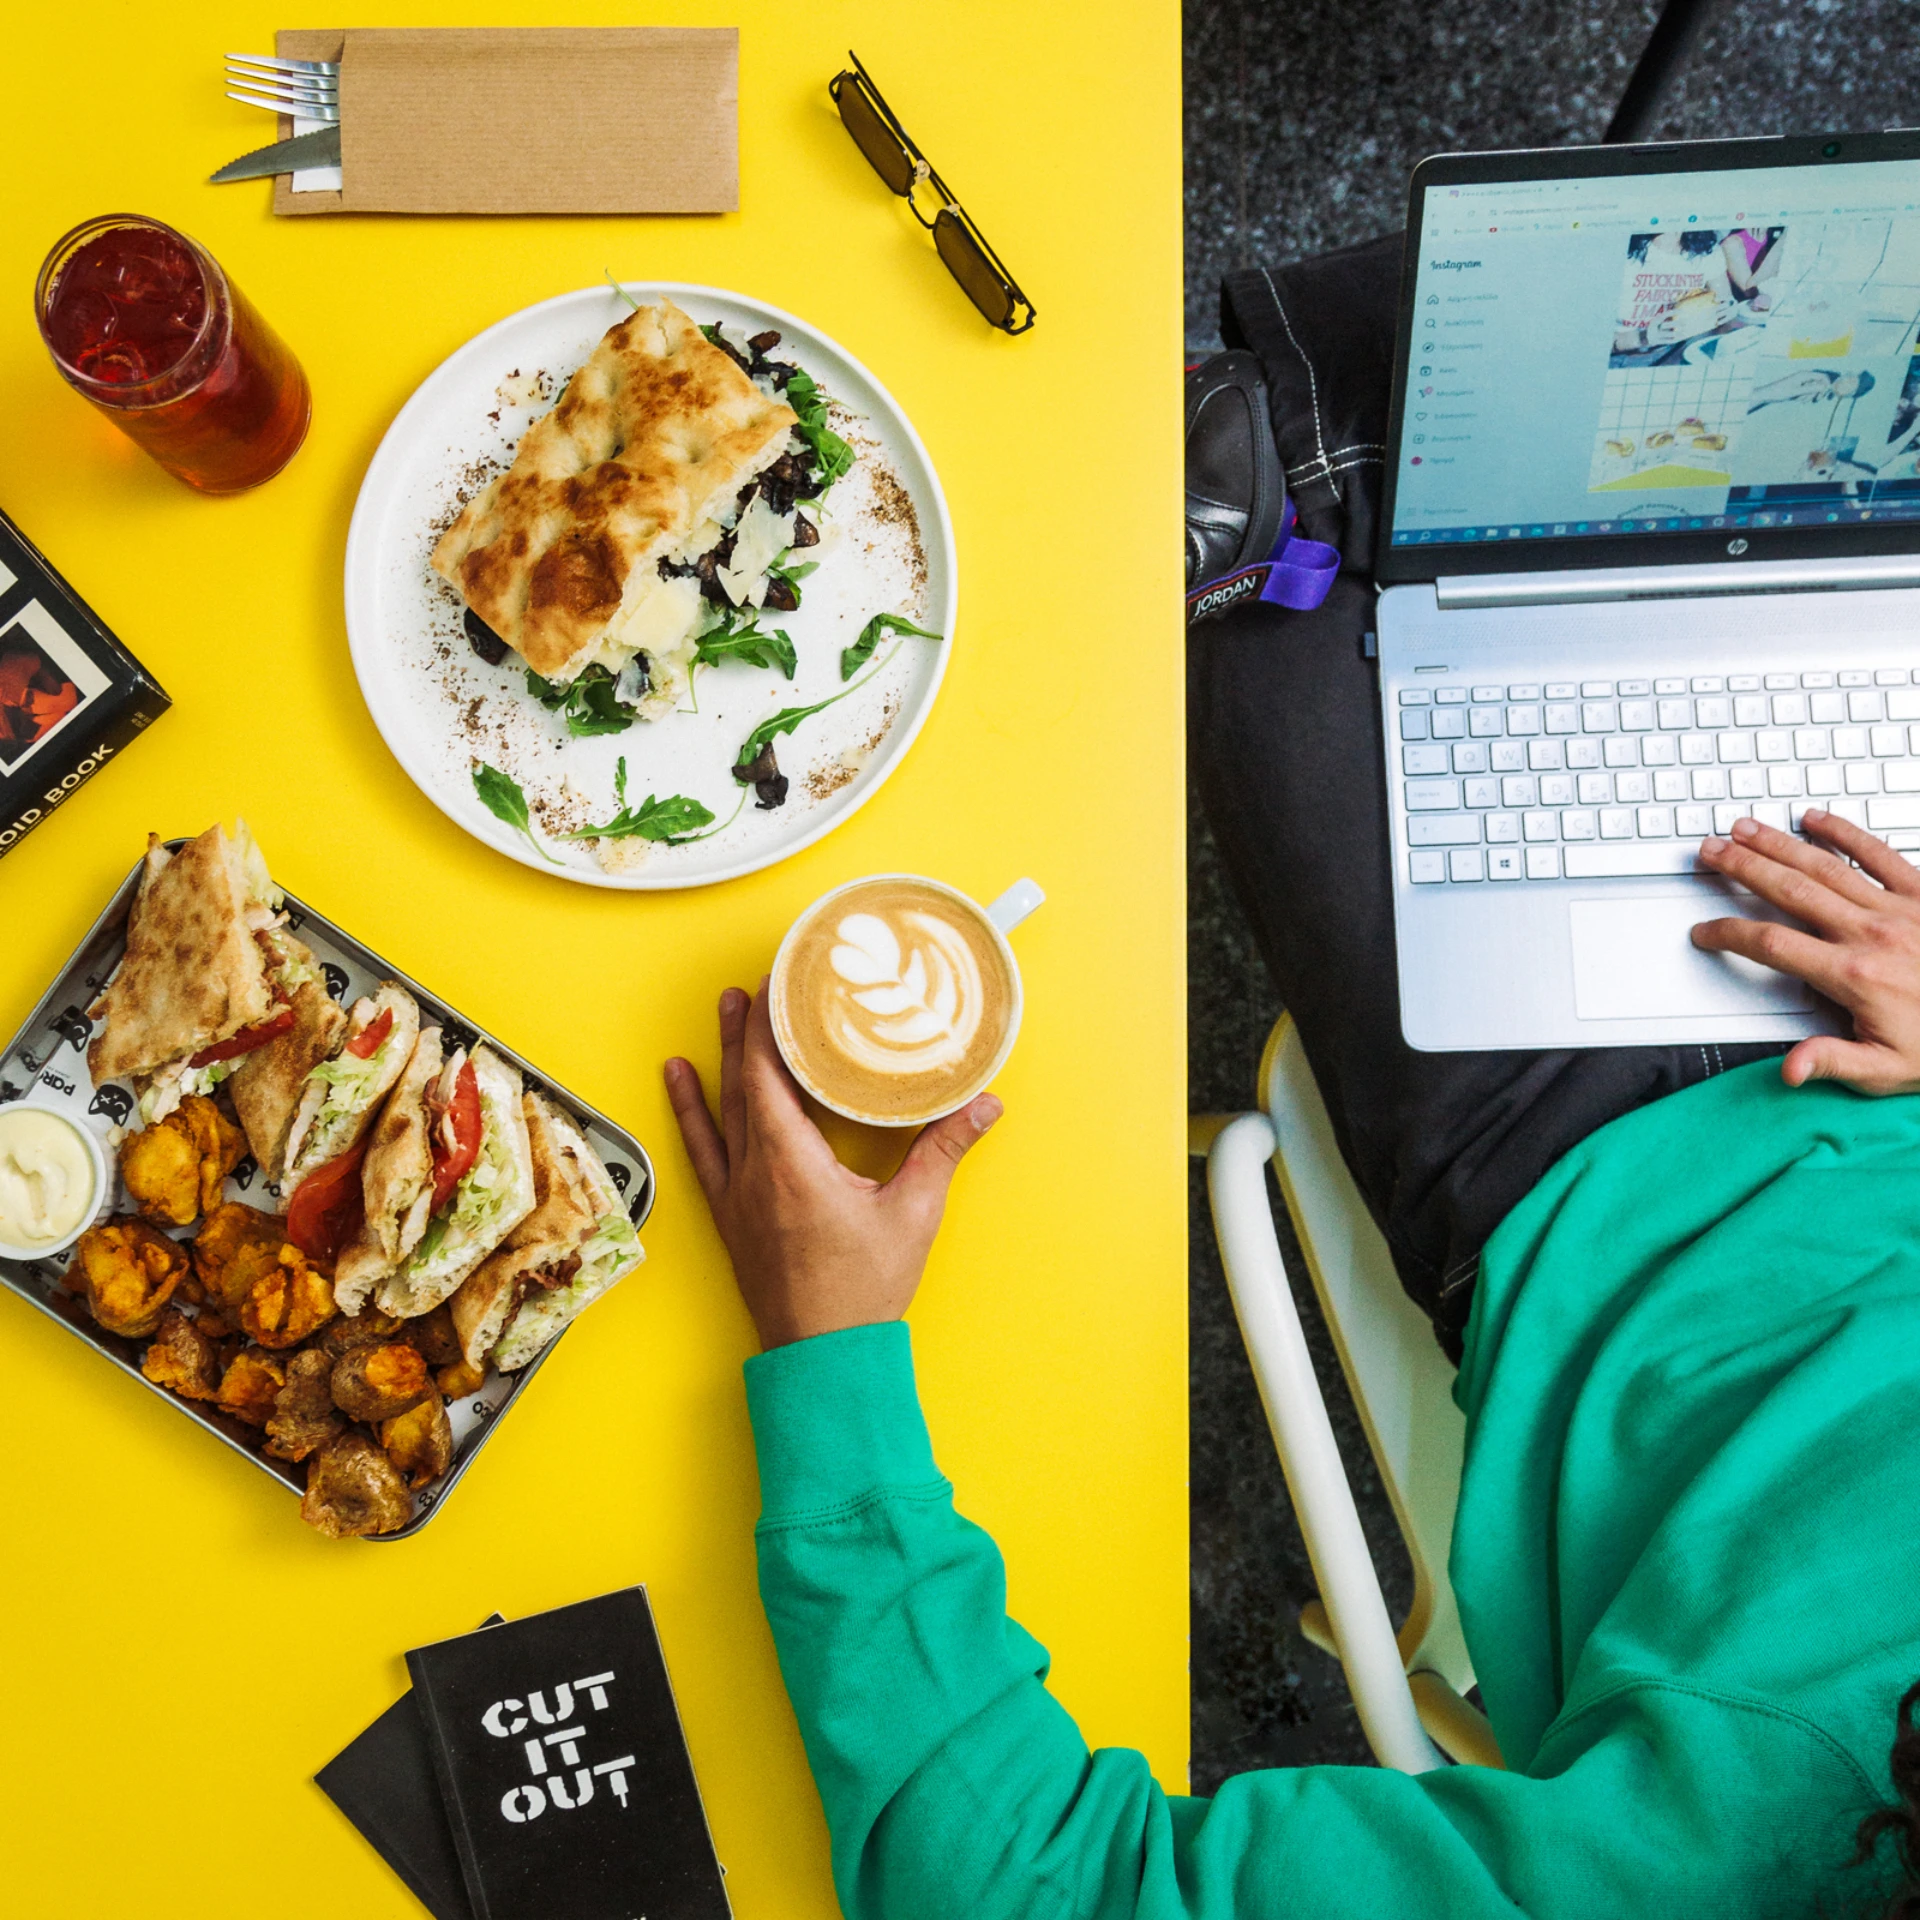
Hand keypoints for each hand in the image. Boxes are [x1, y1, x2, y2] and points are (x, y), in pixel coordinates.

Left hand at [664, 984, 1001, 1349]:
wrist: (822, 1357)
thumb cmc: (862, 1294)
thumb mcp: (913, 1214)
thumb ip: (944, 1150)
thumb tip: (984, 1104)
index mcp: (791, 1164)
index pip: (769, 1075)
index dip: (769, 1026)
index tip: (777, 985)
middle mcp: (754, 1173)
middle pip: (743, 1083)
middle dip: (747, 1029)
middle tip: (752, 985)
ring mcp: (736, 1196)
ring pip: (721, 1110)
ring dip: (720, 1057)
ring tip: (722, 1011)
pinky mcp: (732, 1216)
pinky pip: (704, 1150)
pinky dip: (690, 1111)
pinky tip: (679, 1082)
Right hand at [1693, 808, 1919, 1092]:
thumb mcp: (1886, 1071)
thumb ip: (1832, 1062)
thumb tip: (1790, 1068)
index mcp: (1854, 976)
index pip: (1771, 944)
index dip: (1729, 933)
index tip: (1705, 931)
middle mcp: (1871, 934)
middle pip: (1789, 890)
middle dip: (1742, 867)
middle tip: (1709, 852)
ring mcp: (1898, 909)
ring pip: (1825, 866)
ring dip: (1778, 845)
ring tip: (1743, 829)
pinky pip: (1879, 854)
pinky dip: (1845, 833)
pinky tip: (1816, 819)